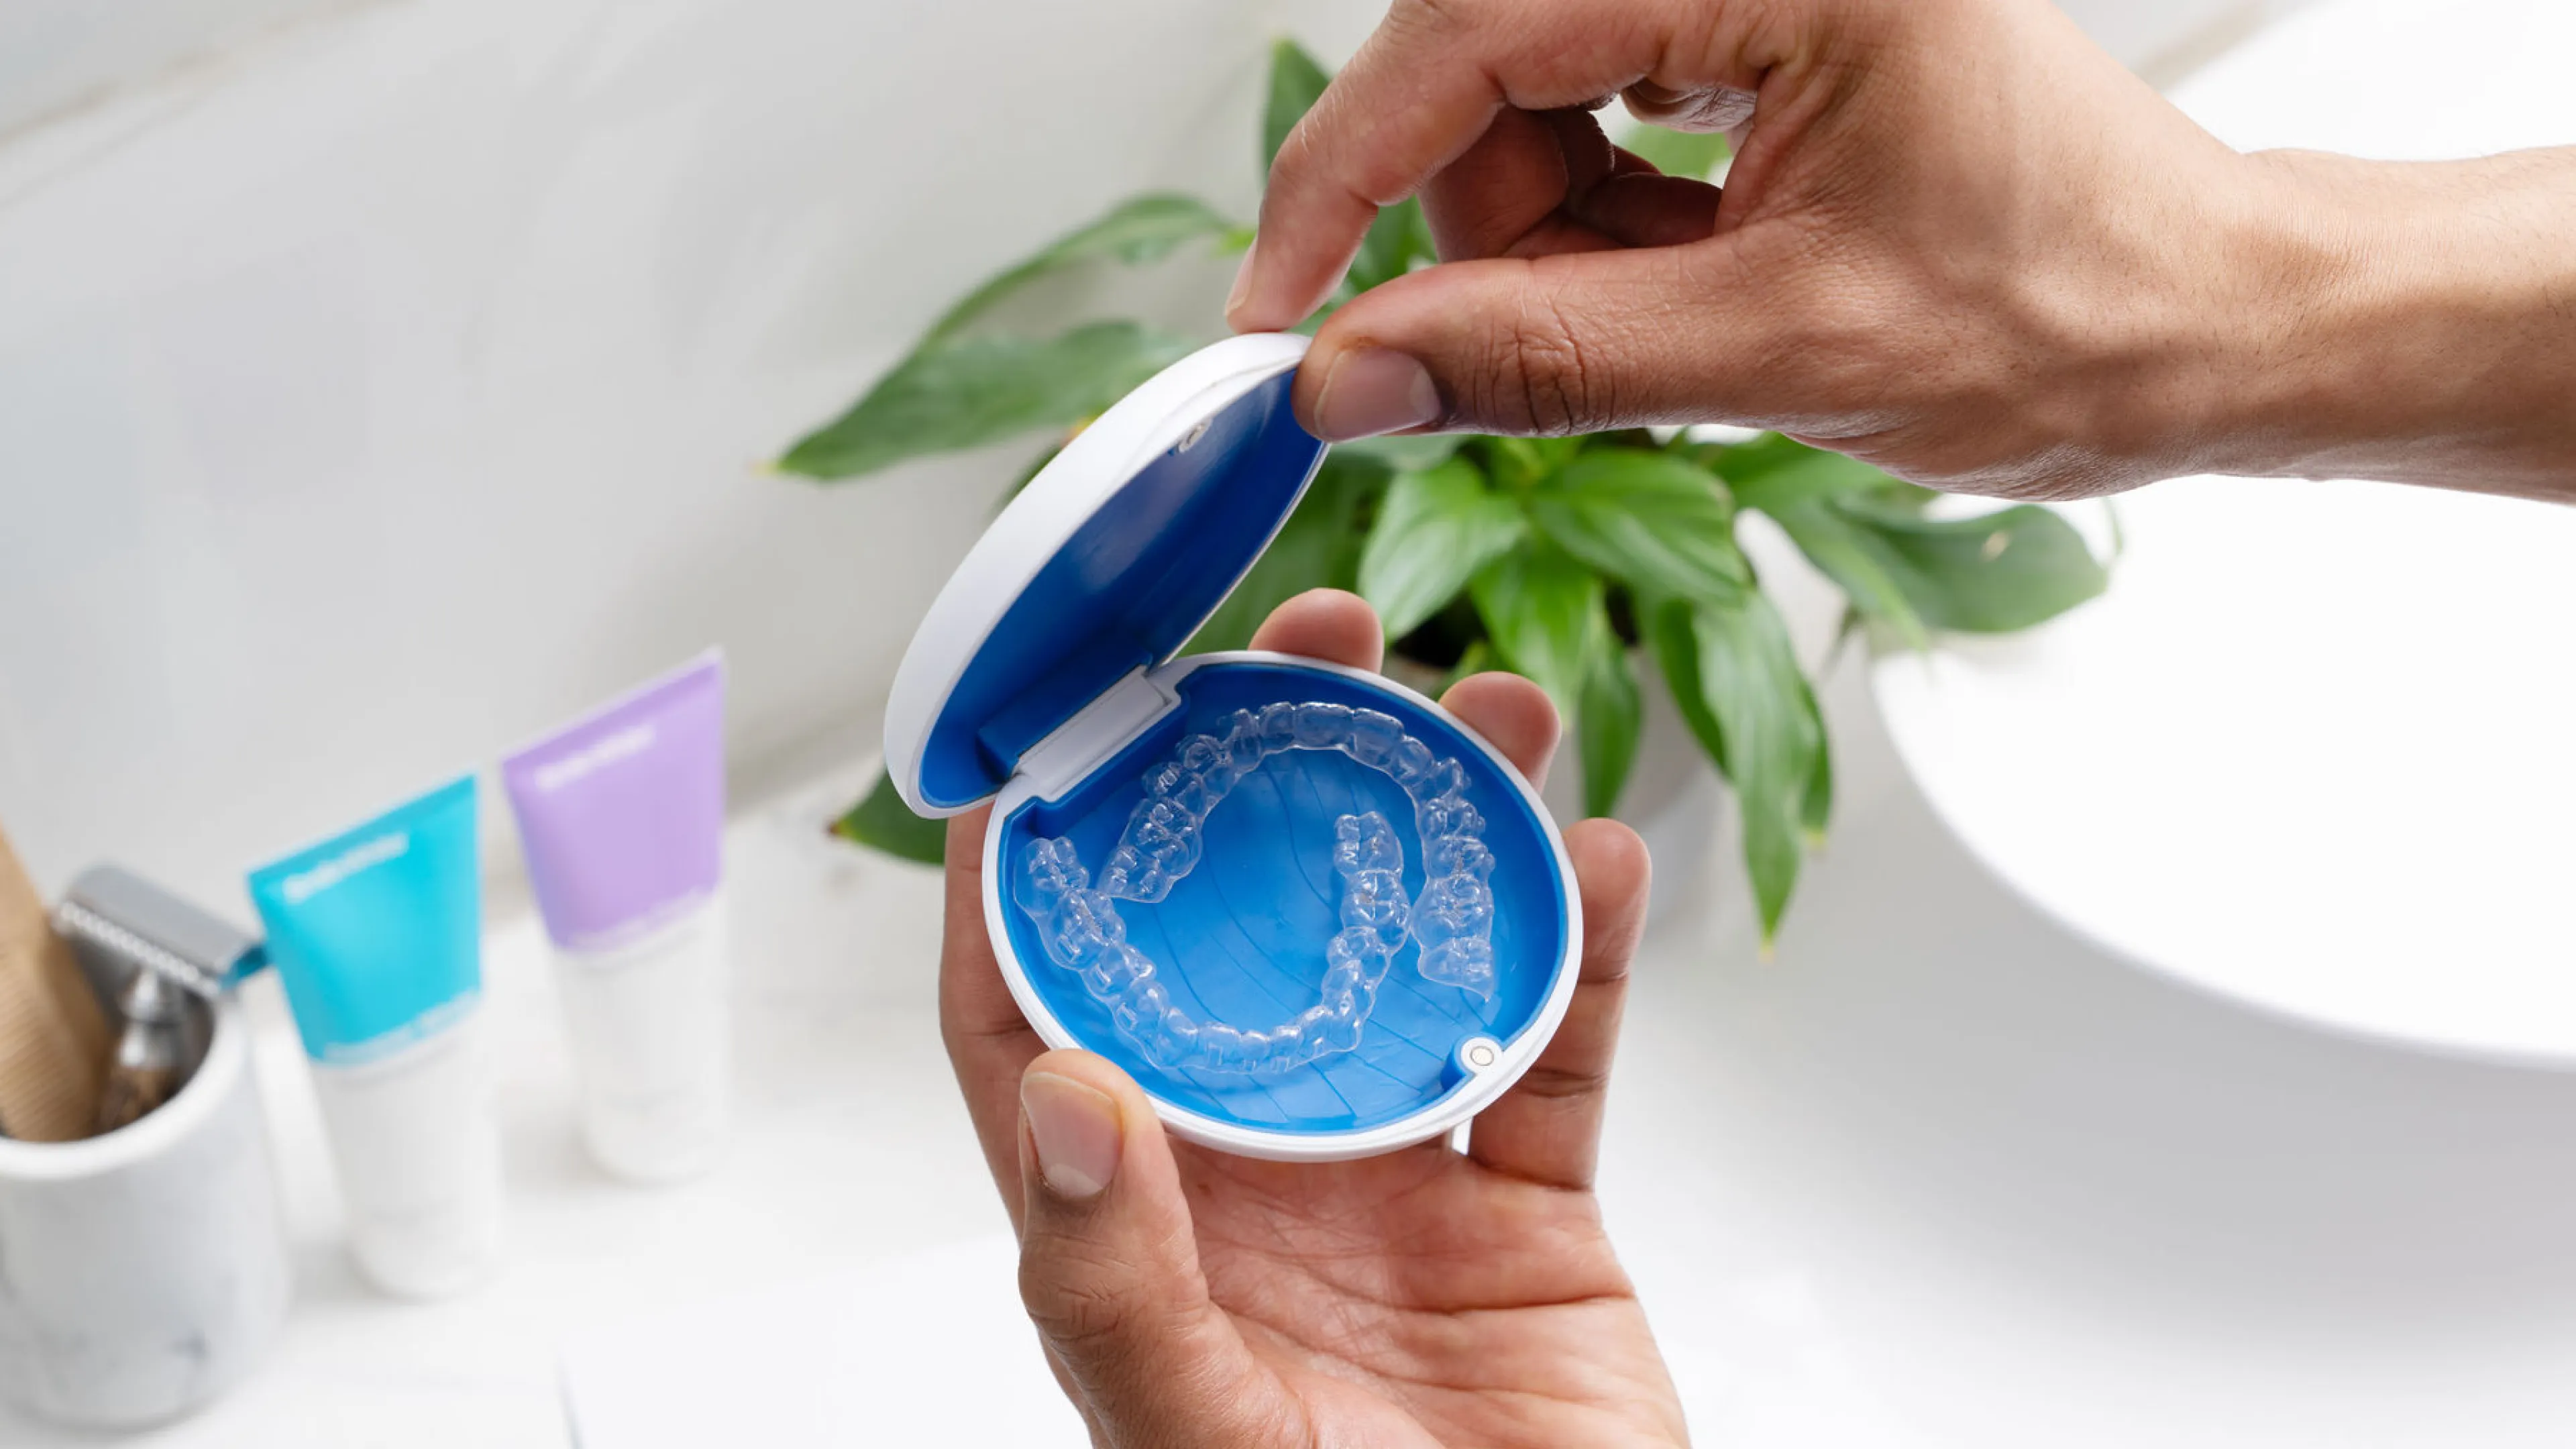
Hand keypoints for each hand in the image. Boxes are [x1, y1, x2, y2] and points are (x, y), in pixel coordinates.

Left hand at [940, 589, 1683, 1447]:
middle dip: (1271, 780)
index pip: (1038, 1016)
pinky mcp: (1526, 1207)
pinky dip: (1588, 952)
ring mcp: (1393, 1178)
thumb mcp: (1193, 1435)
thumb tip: (1064, 1091)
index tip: (1050, 726)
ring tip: (1496, 707)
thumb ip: (1116, 1284)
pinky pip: (1558, 1049)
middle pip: (1243, 937)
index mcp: (1133, 1225)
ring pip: (1412, 956)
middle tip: (1318, 644)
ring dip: (1452, 828)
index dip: (1028, 871)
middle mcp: (1251, 1175)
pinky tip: (1606, 860)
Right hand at [1231, 0, 2575, 502]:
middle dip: (1468, 226)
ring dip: (1540, 247)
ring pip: (1528, 105)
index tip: (1277, 307)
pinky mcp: (1757, 40)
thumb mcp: (1789, 354)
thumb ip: (1547, 360)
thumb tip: (1351, 373)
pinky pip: (1596, 128)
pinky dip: (1597, 238)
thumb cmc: (2077, 314)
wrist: (2206, 329)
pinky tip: (1682, 293)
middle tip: (1499, 356)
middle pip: (1488, 60)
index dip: (1345, 175)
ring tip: (1666, 331)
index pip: (1477, 32)